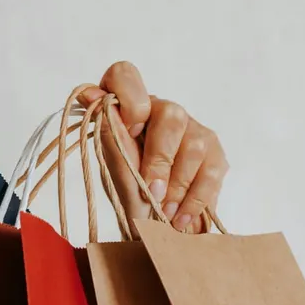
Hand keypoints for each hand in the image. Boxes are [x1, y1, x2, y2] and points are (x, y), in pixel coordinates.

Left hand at [81, 61, 228, 231]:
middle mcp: (162, 110)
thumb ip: (108, 134)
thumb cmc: (131, 194)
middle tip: (151, 191)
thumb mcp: (114, 169)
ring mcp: (193, 130)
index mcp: (128, 106)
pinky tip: (180, 217)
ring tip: (164, 212)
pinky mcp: (215, 154)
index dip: (129, 98)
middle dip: (160, 158)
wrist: (155, 230)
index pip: (125, 74)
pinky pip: (211, 170)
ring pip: (194, 144)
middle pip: (171, 113)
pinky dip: (195, 199)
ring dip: (177, 185)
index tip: (129, 132)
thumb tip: (89, 94)